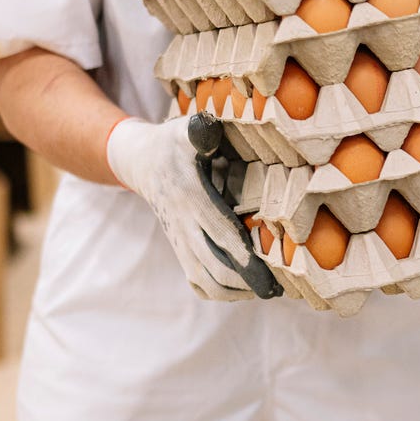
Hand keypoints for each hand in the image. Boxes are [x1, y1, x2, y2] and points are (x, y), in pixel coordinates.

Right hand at [106, 112, 281, 299]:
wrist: (141, 162)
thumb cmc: (172, 143)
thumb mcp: (185, 130)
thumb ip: (200, 131)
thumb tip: (208, 128)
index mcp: (191, 198)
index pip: (222, 235)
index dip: (247, 259)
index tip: (271, 276)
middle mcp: (183, 225)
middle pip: (215, 267)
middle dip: (248, 282)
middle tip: (278, 289)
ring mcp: (179, 240)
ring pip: (205, 281)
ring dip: (235, 291)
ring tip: (263, 290)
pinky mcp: (179, 248)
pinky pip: (197, 281)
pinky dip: (219, 291)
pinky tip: (241, 288)